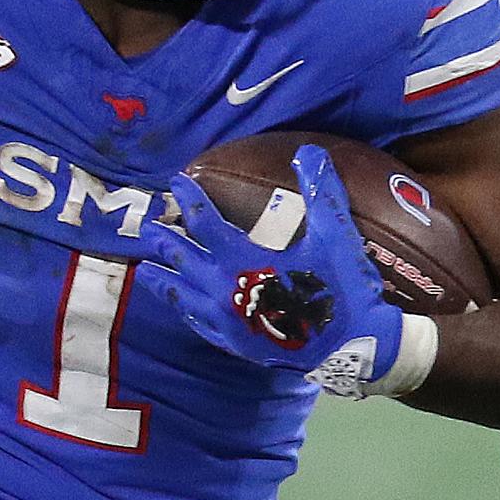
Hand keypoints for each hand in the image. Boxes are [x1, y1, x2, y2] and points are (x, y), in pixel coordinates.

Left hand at [137, 145, 405, 389]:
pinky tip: (181, 308)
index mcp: (243, 261)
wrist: (353, 348)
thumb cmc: (341, 289)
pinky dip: (185, 311)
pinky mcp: (236, 344)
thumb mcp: (335, 234)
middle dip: (166, 240)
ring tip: (145, 269)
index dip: (190, 199)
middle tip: (148, 227)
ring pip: (183, 296)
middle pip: (185, 259)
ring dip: (164, 279)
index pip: (205, 222)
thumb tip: (309, 151)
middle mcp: (225, 291)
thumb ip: (320, 190)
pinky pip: (200, 325)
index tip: (177, 182)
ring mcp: (227, 322)